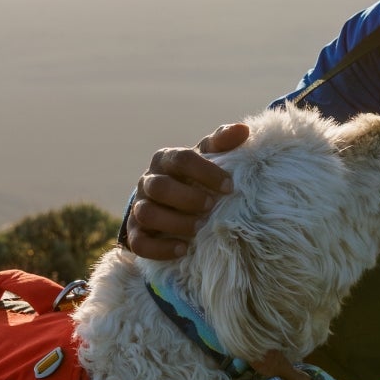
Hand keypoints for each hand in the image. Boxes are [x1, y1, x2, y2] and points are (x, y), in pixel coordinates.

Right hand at [124, 122, 248, 260]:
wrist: (171, 203)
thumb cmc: (195, 177)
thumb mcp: (208, 158)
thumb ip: (222, 143)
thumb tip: (243, 130)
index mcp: (165, 159)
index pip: (181, 159)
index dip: (205, 172)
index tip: (229, 186)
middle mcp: (148, 181)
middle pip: (159, 187)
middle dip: (187, 198)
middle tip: (211, 207)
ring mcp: (138, 207)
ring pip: (147, 214)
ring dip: (175, 223)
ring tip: (198, 229)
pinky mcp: (135, 233)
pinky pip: (139, 243)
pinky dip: (160, 248)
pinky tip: (183, 249)